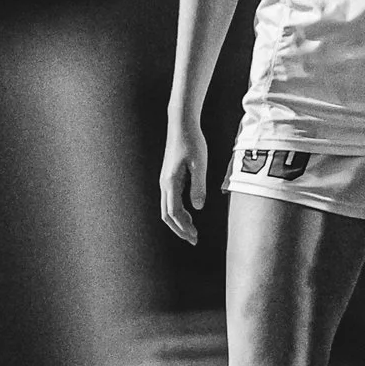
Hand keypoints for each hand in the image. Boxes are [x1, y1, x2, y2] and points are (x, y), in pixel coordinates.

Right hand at [160, 119, 207, 243]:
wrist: (181, 125)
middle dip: (180, 230)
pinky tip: (190, 213)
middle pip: (167, 215)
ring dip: (179, 222)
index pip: (174, 213)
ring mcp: (165, 181)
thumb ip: (198, 187)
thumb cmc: (192, 142)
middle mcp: (164, 184)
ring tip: (192, 230)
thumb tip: (198, 208)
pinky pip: (170, 200)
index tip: (195, 237)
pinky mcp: (169, 178)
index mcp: (171, 183)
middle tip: (193, 240)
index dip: (184, 228)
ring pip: (168, 209)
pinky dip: (178, 211)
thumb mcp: (200, 165)